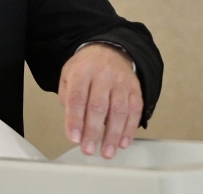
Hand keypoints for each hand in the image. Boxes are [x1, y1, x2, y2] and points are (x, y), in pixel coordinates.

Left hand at [58, 44, 142, 158]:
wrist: (109, 50)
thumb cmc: (85, 68)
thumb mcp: (68, 76)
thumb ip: (67, 99)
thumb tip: (74, 125)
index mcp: (82, 71)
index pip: (77, 98)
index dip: (75, 120)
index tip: (74, 138)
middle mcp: (103, 75)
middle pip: (98, 106)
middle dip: (93, 132)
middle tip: (88, 149)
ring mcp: (121, 81)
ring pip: (119, 110)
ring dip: (113, 135)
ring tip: (107, 152)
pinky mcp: (135, 88)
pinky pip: (135, 110)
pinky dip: (130, 129)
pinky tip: (123, 142)